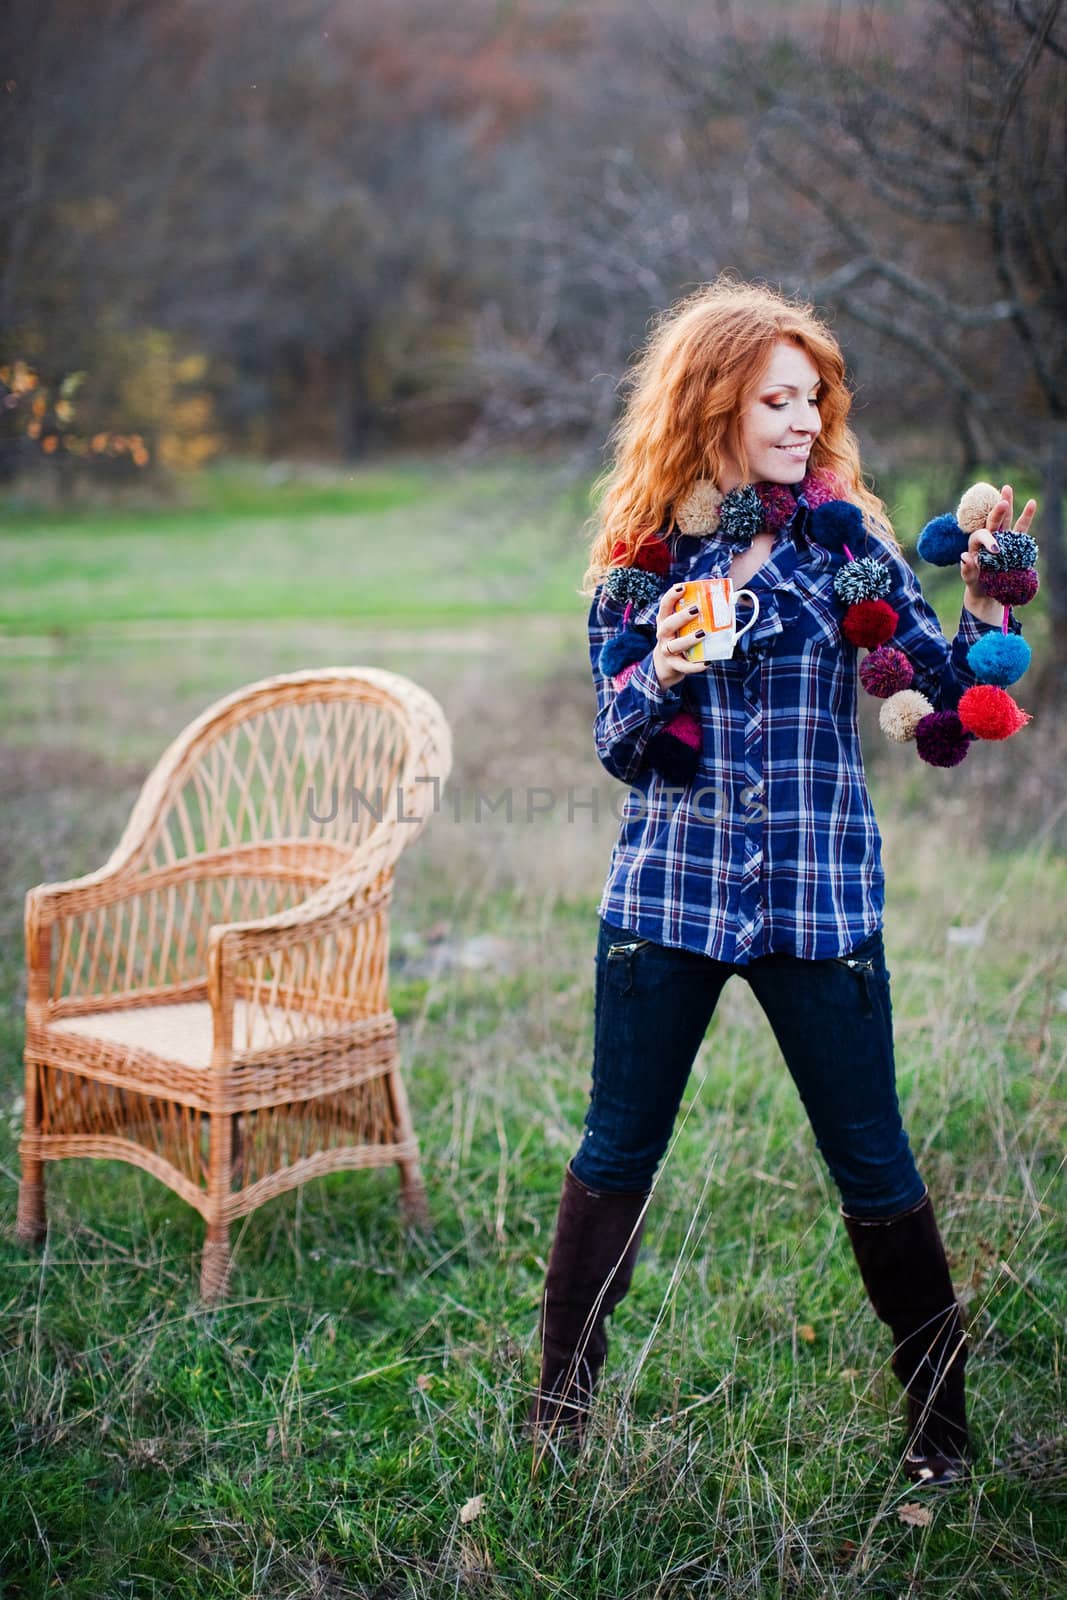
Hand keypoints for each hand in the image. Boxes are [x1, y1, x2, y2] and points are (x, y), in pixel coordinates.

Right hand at [653, 585, 708, 688]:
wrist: (665, 664)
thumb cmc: (678, 638)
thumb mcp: (680, 625)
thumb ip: (694, 614)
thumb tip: (722, 598)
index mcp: (665, 620)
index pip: (665, 605)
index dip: (671, 595)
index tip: (682, 587)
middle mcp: (663, 634)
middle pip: (668, 624)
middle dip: (682, 616)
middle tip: (696, 609)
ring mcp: (667, 650)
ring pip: (675, 645)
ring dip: (689, 639)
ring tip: (702, 633)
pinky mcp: (673, 664)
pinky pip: (684, 666)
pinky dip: (695, 666)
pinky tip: (707, 663)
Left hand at [960, 484, 1036, 622]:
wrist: (986, 589)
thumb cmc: (976, 582)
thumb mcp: (970, 579)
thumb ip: (967, 569)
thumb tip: (964, 556)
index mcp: (975, 544)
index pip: (981, 536)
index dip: (988, 540)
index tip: (996, 550)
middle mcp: (988, 537)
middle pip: (992, 520)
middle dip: (997, 511)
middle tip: (1002, 499)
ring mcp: (1001, 537)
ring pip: (1005, 519)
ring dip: (1007, 503)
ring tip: (1007, 488)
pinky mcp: (1013, 542)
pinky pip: (1020, 528)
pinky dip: (1026, 516)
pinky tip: (1032, 503)